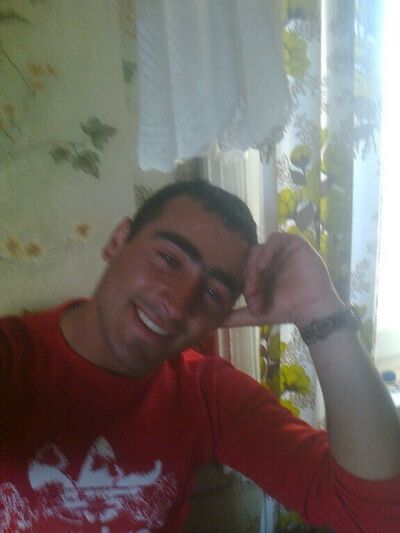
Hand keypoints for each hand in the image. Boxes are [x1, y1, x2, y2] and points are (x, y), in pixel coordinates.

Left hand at [224, 232, 343, 328]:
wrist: (312, 311)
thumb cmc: (286, 310)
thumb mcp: (256, 313)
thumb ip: (236, 316)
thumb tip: (215, 323)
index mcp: (258, 270)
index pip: (242, 267)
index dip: (243, 281)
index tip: (250, 299)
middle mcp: (268, 258)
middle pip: (248, 257)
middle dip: (248, 275)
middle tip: (253, 292)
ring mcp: (281, 250)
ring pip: (259, 248)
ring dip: (255, 264)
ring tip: (257, 280)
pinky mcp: (294, 243)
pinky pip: (276, 239)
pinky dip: (267, 250)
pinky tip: (264, 265)